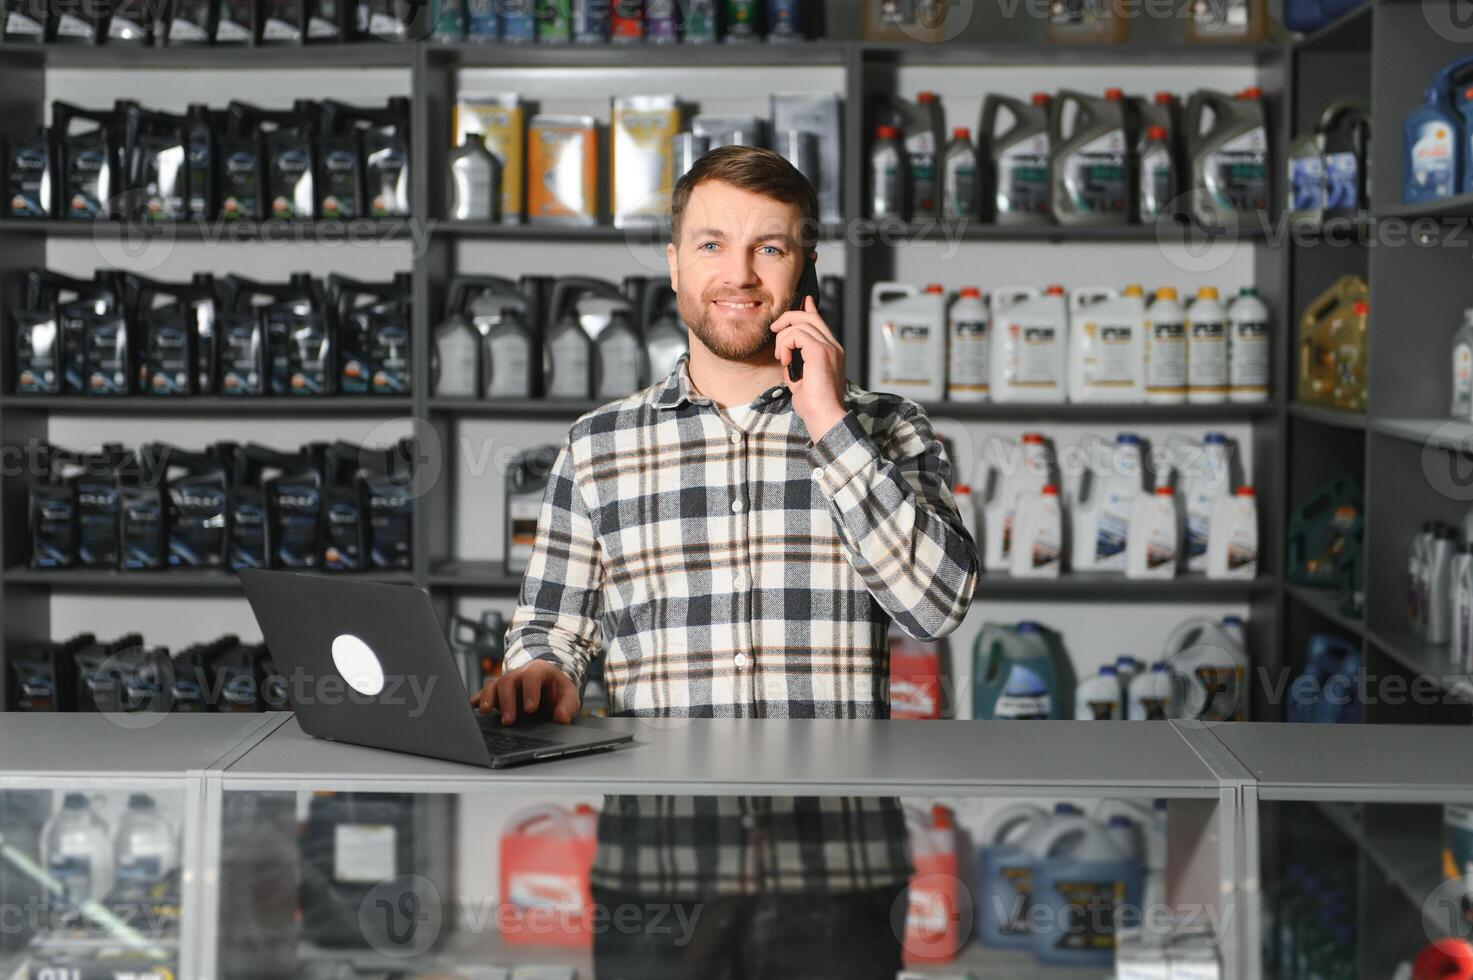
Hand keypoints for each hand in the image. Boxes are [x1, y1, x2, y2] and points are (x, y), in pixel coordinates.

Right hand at [469, 661, 579, 724]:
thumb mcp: (569, 696)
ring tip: (486, 711)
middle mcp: (519, 674)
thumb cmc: (557, 690)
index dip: (530, 691)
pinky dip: (477, 699)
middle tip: (509, 721)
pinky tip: (472, 707)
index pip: (532, 676)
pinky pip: (484, 692)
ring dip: (488, 697)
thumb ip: (568, 706)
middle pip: (508, 680)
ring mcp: (506, 682)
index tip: (530, 709)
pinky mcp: (497, 692)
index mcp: (539, 671)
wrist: (548, 687)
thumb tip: (561, 718)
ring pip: (493, 684)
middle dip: (507, 700)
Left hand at [770, 295, 847, 440]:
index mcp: (831, 351)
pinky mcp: (820, 351)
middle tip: (774, 331)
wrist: (824, 416)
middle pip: (809, 316)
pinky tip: (785, 361)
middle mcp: (833, 346)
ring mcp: (828, 347)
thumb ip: (795, 363)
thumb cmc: (814, 405)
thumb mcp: (800, 379)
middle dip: (787, 318)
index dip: (808, 309)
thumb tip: (784, 354)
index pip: (819, 322)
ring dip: (783, 339)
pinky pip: (796, 334)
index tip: (803, 301)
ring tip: (782, 358)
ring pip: (800, 324)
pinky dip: (785, 345)